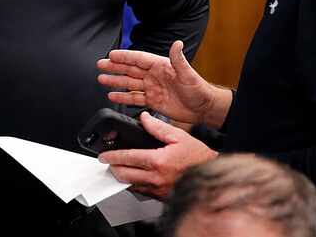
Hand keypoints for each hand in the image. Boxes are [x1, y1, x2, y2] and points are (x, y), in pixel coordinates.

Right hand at [97, 40, 219, 125]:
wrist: (203, 108)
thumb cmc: (198, 89)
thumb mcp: (188, 74)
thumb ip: (179, 59)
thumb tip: (177, 43)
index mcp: (160, 66)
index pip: (138, 59)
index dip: (125, 56)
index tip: (111, 55)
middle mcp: (153, 75)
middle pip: (130, 69)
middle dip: (115, 67)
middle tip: (100, 65)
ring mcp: (152, 88)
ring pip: (129, 83)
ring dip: (116, 81)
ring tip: (102, 79)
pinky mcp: (152, 101)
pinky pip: (134, 98)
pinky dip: (123, 97)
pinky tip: (113, 96)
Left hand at [98, 112, 216, 198]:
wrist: (211, 174)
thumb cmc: (198, 157)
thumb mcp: (178, 136)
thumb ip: (158, 127)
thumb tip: (143, 118)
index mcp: (158, 161)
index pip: (128, 158)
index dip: (112, 156)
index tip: (104, 156)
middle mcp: (156, 178)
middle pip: (124, 175)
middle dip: (113, 168)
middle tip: (109, 162)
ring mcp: (158, 190)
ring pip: (130, 186)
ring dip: (122, 177)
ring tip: (120, 168)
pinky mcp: (161, 197)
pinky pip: (141, 192)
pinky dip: (134, 185)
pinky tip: (135, 177)